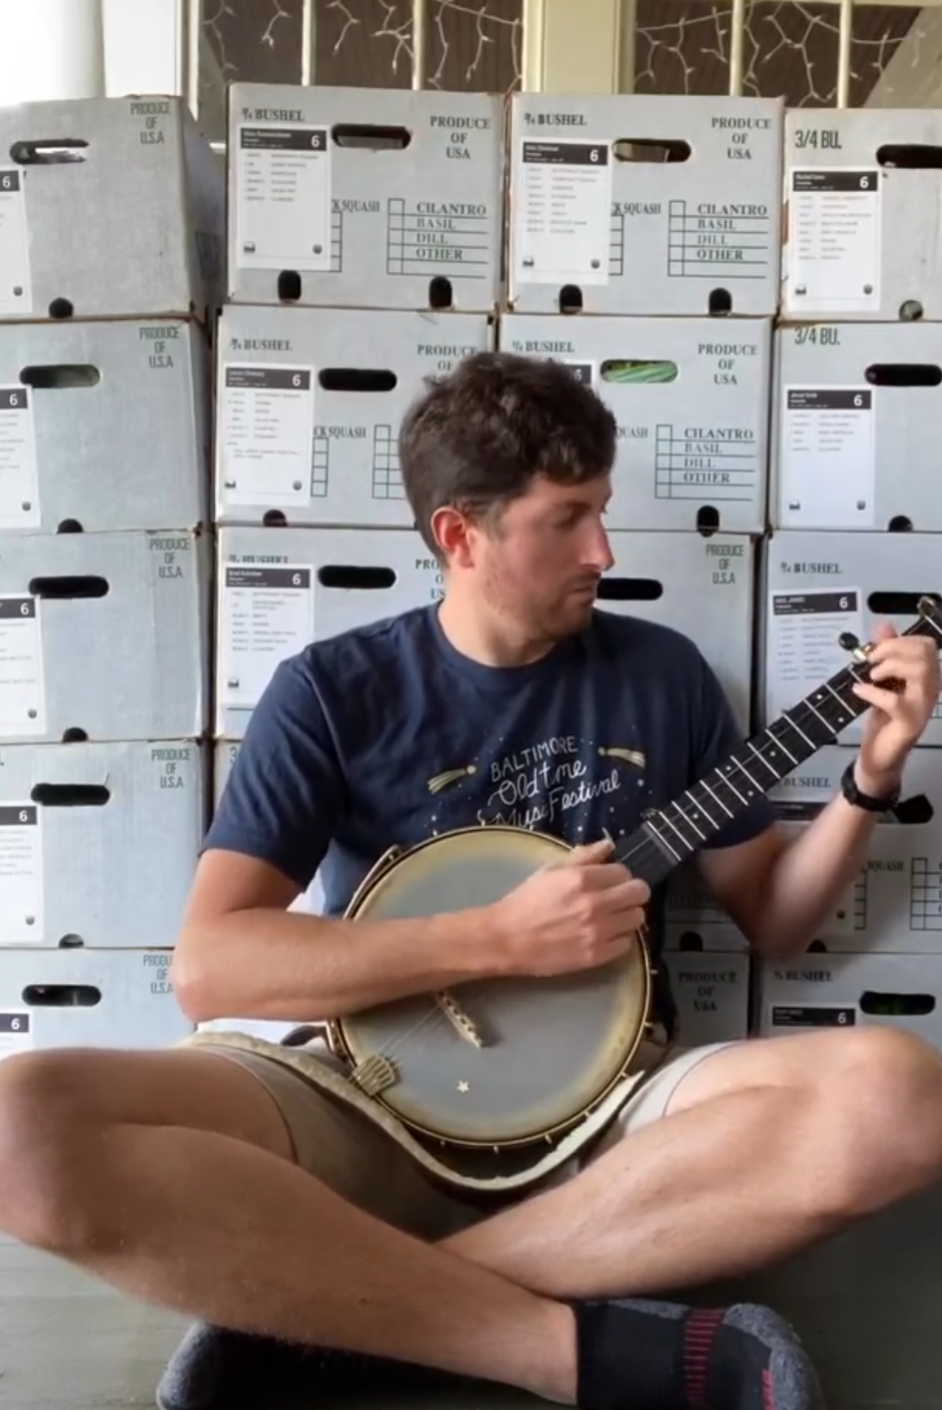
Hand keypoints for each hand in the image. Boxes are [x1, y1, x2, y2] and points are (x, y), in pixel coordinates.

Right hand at [490, 838, 649, 978]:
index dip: (618, 876)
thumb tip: (609, 845)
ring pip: (638, 918)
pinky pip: (627, 944)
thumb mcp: (550, 870)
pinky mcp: (596, 955)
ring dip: (628, 916)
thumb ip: (583, 856)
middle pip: (639, 893)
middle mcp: (595, 903)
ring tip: (613, 918)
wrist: (506, 939)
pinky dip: (620, 938)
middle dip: (631, 893)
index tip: (610, 882)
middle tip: (619, 898)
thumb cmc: (526, 901)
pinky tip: (605, 935)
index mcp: (583, 878)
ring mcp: (598, 931)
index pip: (624, 871)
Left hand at [853, 621, 940, 793]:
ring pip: (920, 671)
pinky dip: (872, 692)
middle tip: (871, 662)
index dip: (900, 641)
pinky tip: (859, 690)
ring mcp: (923, 706)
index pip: (926, 645)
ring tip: (871, 676)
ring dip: (890, 667)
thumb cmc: (884, 717)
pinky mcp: (909, 723)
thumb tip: (884, 626)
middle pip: (925, 653)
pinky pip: (895, 701)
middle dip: (893, 649)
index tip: (876, 650)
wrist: (880, 754)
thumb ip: (887, 654)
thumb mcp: (883, 681)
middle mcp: (931, 688)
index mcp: (927, 676)